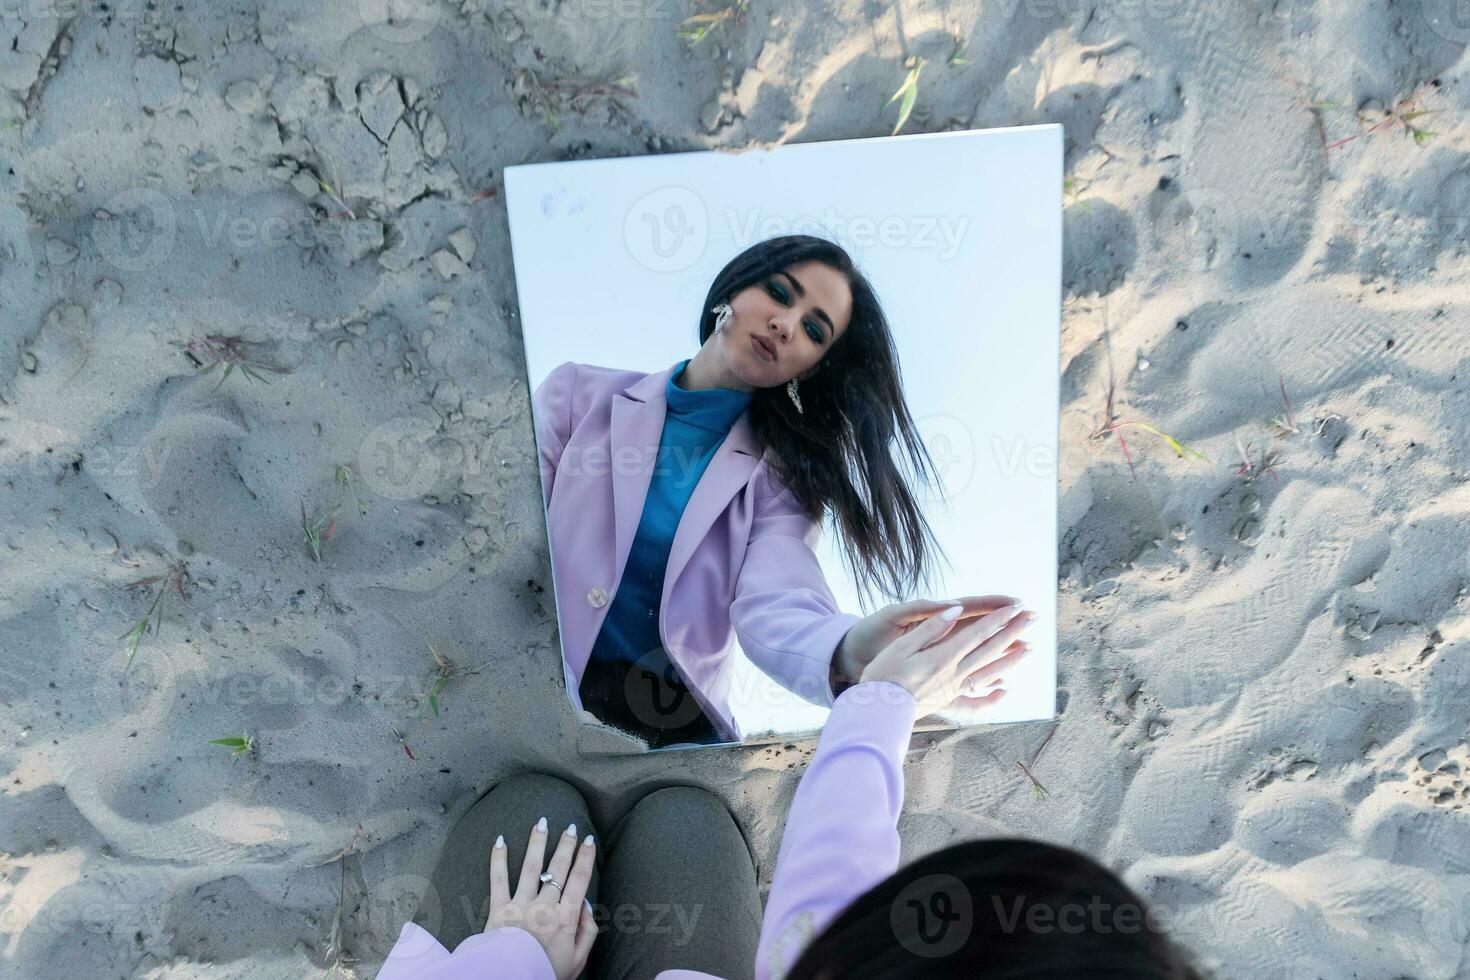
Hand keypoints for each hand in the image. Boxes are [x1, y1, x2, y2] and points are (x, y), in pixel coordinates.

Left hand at [487, 818, 597, 979]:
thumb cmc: (545, 972)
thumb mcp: (577, 960)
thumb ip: (587, 931)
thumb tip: (587, 904)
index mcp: (565, 918)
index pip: (580, 881)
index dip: (586, 858)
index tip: (590, 841)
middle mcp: (544, 906)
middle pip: (559, 869)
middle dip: (566, 845)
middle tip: (571, 827)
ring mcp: (520, 905)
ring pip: (531, 867)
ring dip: (537, 843)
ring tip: (542, 823)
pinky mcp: (498, 909)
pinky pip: (497, 880)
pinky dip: (498, 859)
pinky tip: (500, 840)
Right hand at [831, 595, 1020, 695]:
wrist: (877, 712)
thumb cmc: (883, 675)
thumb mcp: (903, 645)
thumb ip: (931, 627)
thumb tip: (954, 609)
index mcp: (943, 656)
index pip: (977, 633)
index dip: (998, 620)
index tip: (1016, 608)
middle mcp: (954, 673)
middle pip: (989, 650)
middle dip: (1012, 633)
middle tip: (1031, 619)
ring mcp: (953, 689)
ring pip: (988, 673)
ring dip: (1010, 660)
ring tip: (1029, 649)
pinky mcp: (947, 702)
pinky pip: (975, 701)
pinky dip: (992, 696)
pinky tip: (1005, 690)